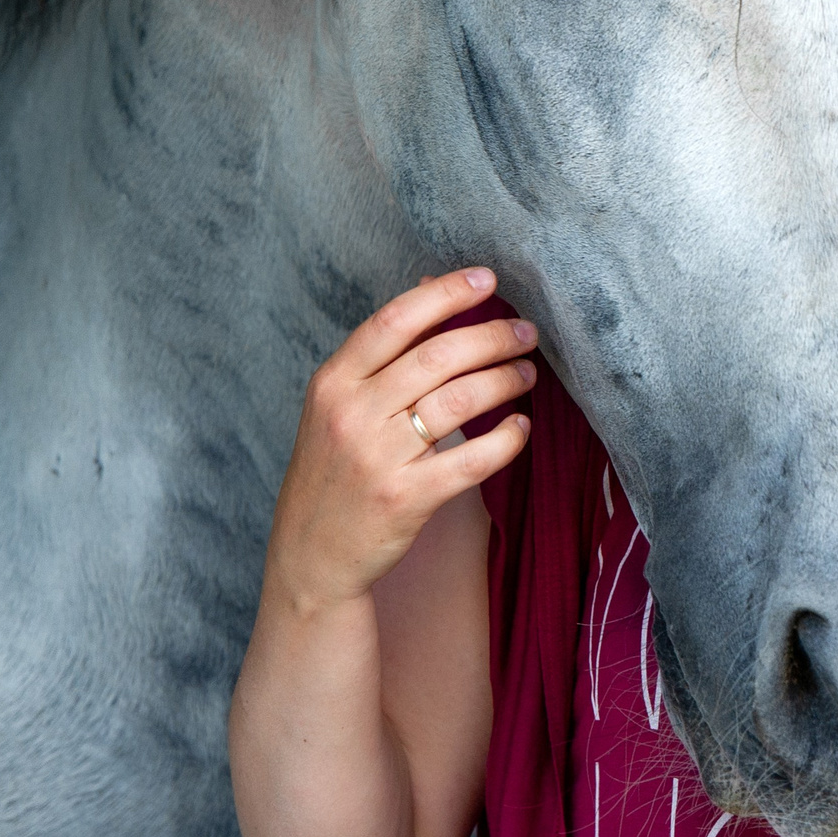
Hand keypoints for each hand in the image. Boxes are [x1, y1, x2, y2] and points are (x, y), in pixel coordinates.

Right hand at [264, 268, 536, 615]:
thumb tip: (435, 285)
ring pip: (460, 400)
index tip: (489, 279)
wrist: (310, 556)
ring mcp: (378, 458)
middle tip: (526, 333)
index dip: (447, 293)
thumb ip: (385, 352)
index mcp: (334, 382)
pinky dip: (506, 439)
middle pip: (438, 356)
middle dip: (493, 337)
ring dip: (505, 380)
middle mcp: (352, 414)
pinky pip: (472, 459)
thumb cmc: (334, 469)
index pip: (396, 319)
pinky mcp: (407, 499)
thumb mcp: (339, 404)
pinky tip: (520, 427)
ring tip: (527, 373)